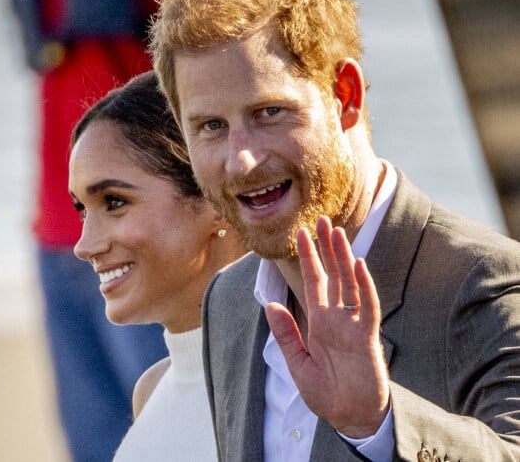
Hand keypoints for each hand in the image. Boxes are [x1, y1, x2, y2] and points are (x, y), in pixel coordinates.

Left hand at [266, 216, 389, 437]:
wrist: (350, 418)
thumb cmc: (326, 393)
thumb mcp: (298, 363)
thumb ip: (286, 334)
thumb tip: (270, 304)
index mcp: (320, 321)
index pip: (314, 281)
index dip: (309, 257)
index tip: (301, 233)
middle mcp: (337, 317)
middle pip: (333, 274)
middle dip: (326, 248)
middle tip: (321, 220)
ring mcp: (353, 324)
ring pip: (350, 282)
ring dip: (344, 257)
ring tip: (337, 232)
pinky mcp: (368, 337)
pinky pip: (367, 307)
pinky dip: (364, 286)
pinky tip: (358, 265)